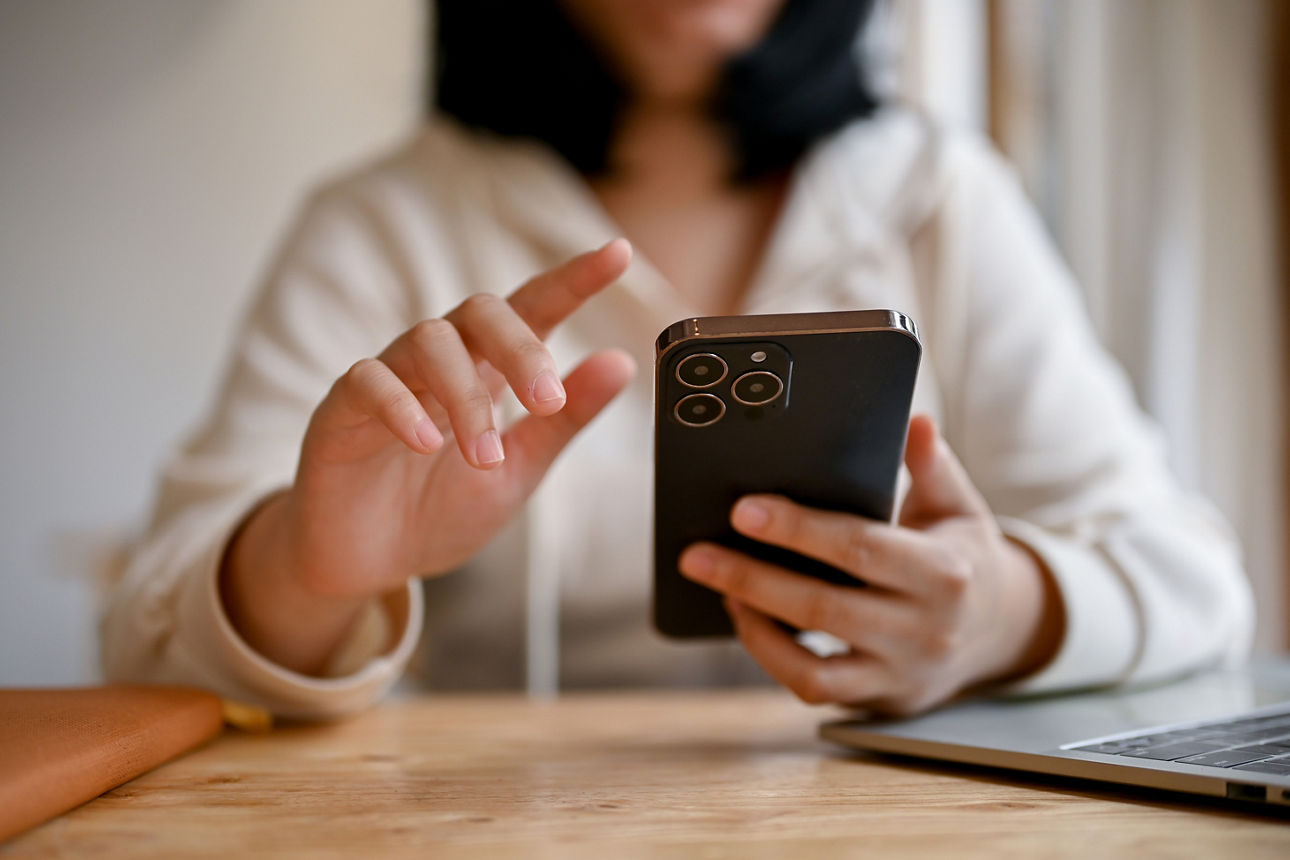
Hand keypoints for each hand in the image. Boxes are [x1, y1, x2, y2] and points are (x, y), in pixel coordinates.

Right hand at [221, 240, 636, 672]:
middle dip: (521, 348)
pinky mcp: (342, 407)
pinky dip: (401, 407)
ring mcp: (389, 378)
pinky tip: (426, 443)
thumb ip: (563, 419)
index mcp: (489, 369)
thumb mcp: (519, 470)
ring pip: (429, 343)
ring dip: (466, 398)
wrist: (369, 564)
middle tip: (546, 400)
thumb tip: (621, 363)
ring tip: (485, 457)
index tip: (619, 253)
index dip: (574, 279)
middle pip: (480, 312)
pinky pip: (369, 381)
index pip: (533, 307)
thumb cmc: (441, 508)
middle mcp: (440, 361)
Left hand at [678, 415, 1062, 715]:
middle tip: (696, 554)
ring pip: (813, 666)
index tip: (743, 510)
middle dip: (753, 579)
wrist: (1000, 632)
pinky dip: (771, 657)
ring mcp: (901, 673)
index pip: (860, 548)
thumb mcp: (959, 506)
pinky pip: (814, 688)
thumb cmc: (962, 555)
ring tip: (718, 587)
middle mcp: (925, 629)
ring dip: (754, 627)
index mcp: (944, 572)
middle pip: (824, 608)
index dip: (798, 530)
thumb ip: (932, 465)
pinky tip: (746, 618)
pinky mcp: (879, 699)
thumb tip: (914, 421)